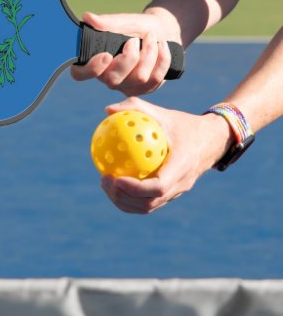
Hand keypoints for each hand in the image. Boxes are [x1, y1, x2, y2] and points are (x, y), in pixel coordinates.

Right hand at [71, 10, 180, 95]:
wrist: (162, 31)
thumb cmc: (137, 27)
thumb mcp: (124, 21)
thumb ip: (107, 22)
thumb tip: (87, 17)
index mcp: (94, 61)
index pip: (80, 74)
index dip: (91, 69)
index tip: (106, 55)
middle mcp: (107, 77)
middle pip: (113, 80)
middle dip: (129, 58)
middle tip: (134, 40)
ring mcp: (126, 86)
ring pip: (139, 78)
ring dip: (149, 52)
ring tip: (151, 37)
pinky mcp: (144, 89)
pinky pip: (155, 79)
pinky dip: (162, 58)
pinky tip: (162, 46)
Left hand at [99, 97, 233, 213]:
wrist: (212, 140)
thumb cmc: (184, 124)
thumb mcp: (163, 113)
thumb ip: (136, 108)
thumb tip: (108, 110)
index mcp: (182, 166)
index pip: (158, 187)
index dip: (135, 188)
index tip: (115, 178)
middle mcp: (181, 184)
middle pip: (149, 203)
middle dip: (122, 197)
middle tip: (104, 180)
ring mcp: (177, 192)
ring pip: (148, 207)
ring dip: (124, 201)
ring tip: (105, 184)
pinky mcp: (172, 194)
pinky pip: (149, 202)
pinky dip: (130, 199)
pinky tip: (114, 183)